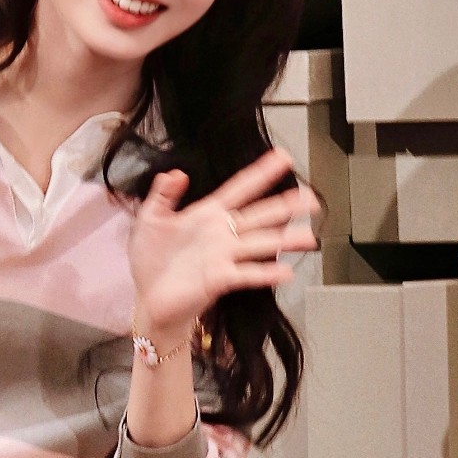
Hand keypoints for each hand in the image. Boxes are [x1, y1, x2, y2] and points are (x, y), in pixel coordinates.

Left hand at [129, 146, 320, 338]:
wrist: (148, 299)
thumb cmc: (150, 261)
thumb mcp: (150, 220)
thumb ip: (163, 195)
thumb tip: (176, 172)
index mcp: (206, 215)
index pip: (240, 188)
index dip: (261, 172)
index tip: (282, 158)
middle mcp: (221, 234)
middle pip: (260, 215)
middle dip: (286, 205)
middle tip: (310, 198)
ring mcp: (224, 256)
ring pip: (261, 244)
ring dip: (285, 240)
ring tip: (308, 238)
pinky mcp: (220, 279)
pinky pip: (248, 274)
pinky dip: (266, 273)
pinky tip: (285, 272)